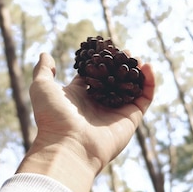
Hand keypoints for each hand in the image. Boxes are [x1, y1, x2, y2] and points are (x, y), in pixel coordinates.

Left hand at [17, 52, 155, 191]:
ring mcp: (117, 111)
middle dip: (122, 64)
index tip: (108, 46)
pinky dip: (150, 83)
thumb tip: (45, 54)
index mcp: (81, 95)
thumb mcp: (42, 87)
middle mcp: (100, 103)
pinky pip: (144, 98)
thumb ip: (43, 70)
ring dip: (138, 72)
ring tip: (138, 58)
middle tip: (126, 51)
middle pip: (116, 79)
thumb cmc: (52, 116)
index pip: (97, 74)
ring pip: (132, 87)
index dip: (103, 60)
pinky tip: (148, 67)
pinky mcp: (131, 118)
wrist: (67, 145)